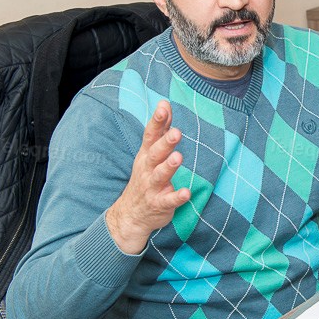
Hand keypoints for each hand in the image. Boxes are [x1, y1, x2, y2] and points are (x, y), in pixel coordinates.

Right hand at [106, 100, 190, 253]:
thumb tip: (164, 103)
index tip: (163, 106)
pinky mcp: (159, 204)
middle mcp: (147, 169)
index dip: (157, 121)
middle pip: (155, 153)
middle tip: (177, 132)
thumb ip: (160, 130)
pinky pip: (168, 201)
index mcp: (146, 155)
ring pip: (160, 175)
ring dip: (169, 167)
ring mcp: (152, 187)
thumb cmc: (145, 177)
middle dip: (165, 143)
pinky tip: (187, 193)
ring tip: (178, 157)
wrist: (130, 214)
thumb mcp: (149, 152)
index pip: (151, 135)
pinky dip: (177, 197)